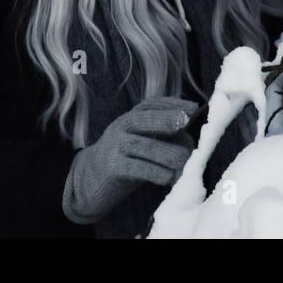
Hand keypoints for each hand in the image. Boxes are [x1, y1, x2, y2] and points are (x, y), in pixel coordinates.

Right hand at [61, 96, 197, 224]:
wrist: (90, 178)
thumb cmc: (126, 159)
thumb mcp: (141, 142)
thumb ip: (163, 138)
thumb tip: (189, 141)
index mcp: (130, 118)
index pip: (150, 105)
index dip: (171, 104)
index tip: (192, 108)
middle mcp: (121, 127)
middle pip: (143, 118)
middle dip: (165, 118)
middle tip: (185, 122)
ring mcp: (115, 146)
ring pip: (143, 145)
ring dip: (166, 153)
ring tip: (183, 161)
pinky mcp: (112, 167)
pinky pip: (135, 167)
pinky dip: (154, 172)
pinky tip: (167, 177)